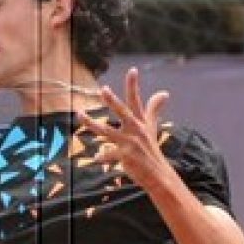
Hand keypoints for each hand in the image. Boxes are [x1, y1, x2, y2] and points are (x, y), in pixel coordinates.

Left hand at [78, 67, 173, 193]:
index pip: (136, 100)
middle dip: (113, 101)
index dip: (133, 85)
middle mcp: (136, 130)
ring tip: (79, 114)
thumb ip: (154, 109)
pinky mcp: (126, 156)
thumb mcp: (152, 127)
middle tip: (103, 90)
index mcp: (140, 122)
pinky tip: (96, 157)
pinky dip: (102, 156)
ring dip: (91, 123)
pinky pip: (108, 154)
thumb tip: (164, 93)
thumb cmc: (151, 149)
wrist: (158, 174)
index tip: (132, 70)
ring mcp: (130, 143)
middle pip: (123, 112)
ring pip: (106, 131)